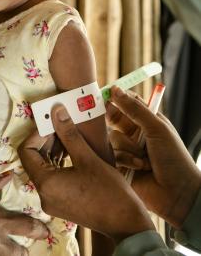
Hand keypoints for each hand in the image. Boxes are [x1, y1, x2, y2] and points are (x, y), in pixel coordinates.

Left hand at [18, 105, 154, 243]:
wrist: (127, 224)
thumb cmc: (109, 191)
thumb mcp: (87, 157)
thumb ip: (68, 133)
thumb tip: (56, 111)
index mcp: (45, 183)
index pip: (26, 152)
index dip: (36, 135)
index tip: (51, 124)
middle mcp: (43, 195)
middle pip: (33, 160)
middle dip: (45, 141)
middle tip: (60, 127)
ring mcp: (50, 201)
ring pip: (42, 168)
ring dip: (52, 151)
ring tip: (68, 137)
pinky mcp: (59, 204)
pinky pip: (51, 179)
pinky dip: (57, 164)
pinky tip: (71, 153)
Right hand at [107, 86, 200, 227]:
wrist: (178, 194)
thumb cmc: (174, 158)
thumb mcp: (157, 128)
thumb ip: (135, 109)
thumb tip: (115, 89)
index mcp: (145, 120)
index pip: (125, 102)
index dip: (115, 98)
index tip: (106, 96)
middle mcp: (133, 132)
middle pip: (112, 118)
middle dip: (115, 122)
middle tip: (117, 122)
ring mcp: (125, 148)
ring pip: (111, 137)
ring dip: (128, 148)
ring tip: (143, 159)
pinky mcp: (118, 164)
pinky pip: (111, 155)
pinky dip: (125, 160)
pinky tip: (139, 168)